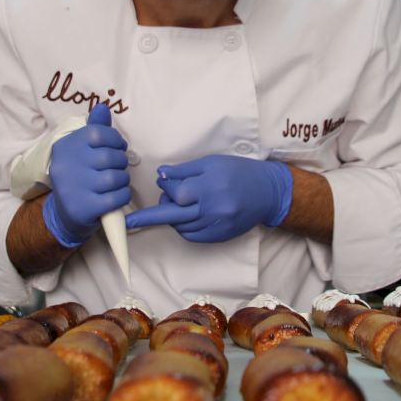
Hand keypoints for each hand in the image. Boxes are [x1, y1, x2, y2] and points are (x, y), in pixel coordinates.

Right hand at [42, 103, 130, 247]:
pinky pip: (117, 197)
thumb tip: (103, 107)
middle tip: (118, 167)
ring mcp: (74, 188)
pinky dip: (123, 195)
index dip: (115, 139)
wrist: (64, 213)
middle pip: (110, 156)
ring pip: (115, 177)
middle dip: (121, 162)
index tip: (118, 147)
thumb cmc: (79, 175)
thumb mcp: (81, 150)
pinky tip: (117, 195)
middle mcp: (66, 166)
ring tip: (117, 181)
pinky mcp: (84, 208)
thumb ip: (94, 128)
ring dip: (123, 179)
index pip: (98, 133)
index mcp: (65, 146)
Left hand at [125, 155, 292, 242]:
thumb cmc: (239, 172)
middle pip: (173, 215)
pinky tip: (184, 218)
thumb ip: (185, 170)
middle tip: (132, 219)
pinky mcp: (220, 236)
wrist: (267, 192)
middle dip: (150, 217)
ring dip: (171, 217)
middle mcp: (213, 208)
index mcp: (210, 186)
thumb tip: (161, 174)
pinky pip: (192, 236)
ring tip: (174, 205)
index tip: (164, 182)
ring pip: (181, 227)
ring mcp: (217, 225)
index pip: (177, 193)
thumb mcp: (212, 163)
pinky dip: (183, 228)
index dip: (167, 188)